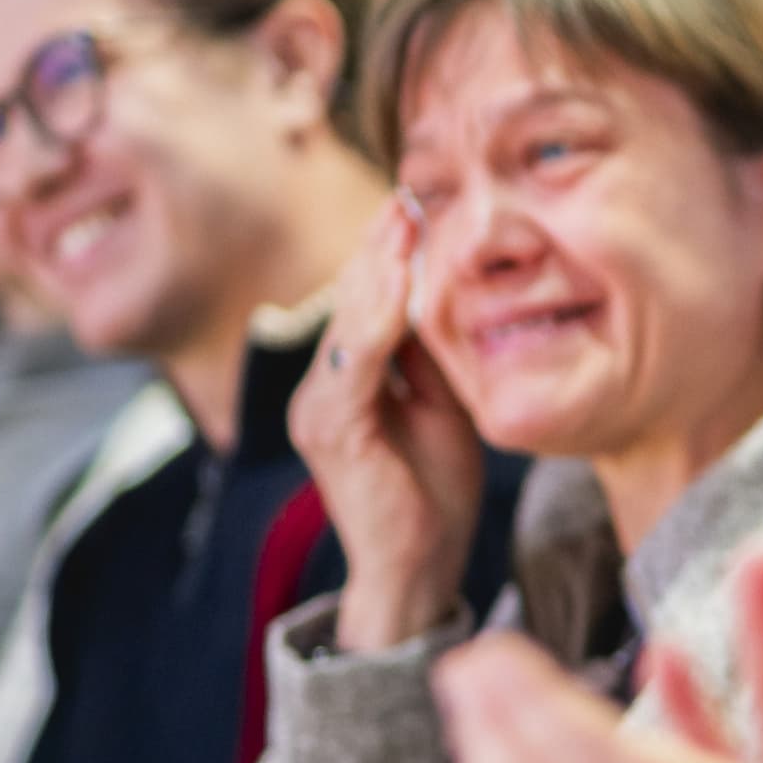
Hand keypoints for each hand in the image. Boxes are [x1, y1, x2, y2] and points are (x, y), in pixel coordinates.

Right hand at [291, 198, 482, 651]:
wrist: (420, 569)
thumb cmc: (433, 492)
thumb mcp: (443, 407)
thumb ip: (431, 357)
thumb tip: (442, 296)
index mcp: (347, 381)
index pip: (366, 304)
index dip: (389, 254)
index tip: (417, 204)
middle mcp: (321, 389)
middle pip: (351, 302)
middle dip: (380, 246)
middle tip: (409, 194)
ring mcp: (319, 409)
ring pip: (349, 324)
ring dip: (377, 270)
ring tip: (403, 222)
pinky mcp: (330, 430)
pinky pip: (353, 365)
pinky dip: (375, 321)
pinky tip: (397, 285)